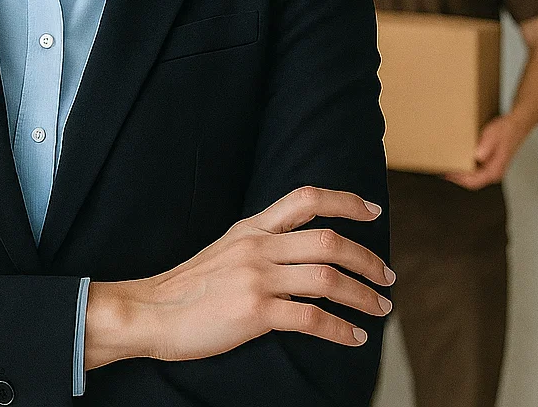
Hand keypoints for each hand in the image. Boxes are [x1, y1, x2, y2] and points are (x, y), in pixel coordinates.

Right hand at [86, 187, 392, 368]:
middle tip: (387, 277)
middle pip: (329, 241)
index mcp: (250, 229)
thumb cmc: (186, 289)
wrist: (150, 312)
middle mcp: (257, 247)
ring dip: (363, 296)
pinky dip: (341, 331)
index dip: (344, 201)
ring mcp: (256, 279)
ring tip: (380, 308)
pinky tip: (354, 338)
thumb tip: (301, 257)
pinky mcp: (254, 313)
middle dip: (367, 260)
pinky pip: (312, 319)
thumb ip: (259, 247)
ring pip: (328, 279)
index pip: (305, 199)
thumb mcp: (224, 252)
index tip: (372, 211)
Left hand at [445, 113, 527, 189]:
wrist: (517, 125)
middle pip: (471, 182)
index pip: (473, 182)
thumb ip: (486, 147)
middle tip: (442, 168)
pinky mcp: (490, 164)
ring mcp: (492, 169)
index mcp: (495, 170)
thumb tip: (478, 156)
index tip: (446, 172)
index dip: (458, 179)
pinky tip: (458, 159)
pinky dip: (465, 167)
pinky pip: (475, 170)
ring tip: (447, 164)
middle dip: (456, 177)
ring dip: (460, 172)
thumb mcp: (493, 136)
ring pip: (473, 177)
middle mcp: (494, 173)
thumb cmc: (506, 130)